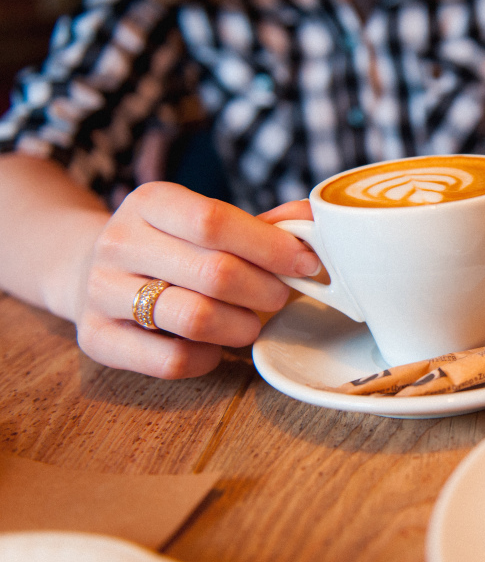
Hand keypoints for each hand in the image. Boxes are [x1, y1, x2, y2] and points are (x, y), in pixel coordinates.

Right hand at [76, 183, 319, 378]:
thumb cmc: (175, 248)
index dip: (271, 246)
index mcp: (150, 201)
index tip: (307, 263)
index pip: (215, 221)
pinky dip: (208, 358)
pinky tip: (215, 346)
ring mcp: (101, 291)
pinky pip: (171, 361)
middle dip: (265, 290)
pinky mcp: (97, 339)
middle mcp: (118, 242)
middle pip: (214, 273)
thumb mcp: (209, 222)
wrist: (94, 271)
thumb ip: (263, 224)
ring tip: (250, 322)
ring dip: (242, 326)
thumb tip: (312, 219)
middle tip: (280, 296)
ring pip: (195, 319)